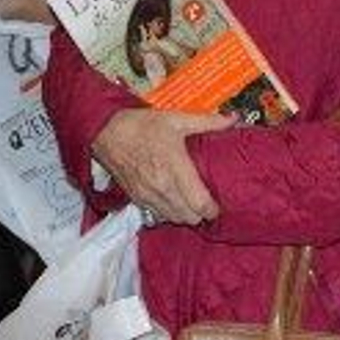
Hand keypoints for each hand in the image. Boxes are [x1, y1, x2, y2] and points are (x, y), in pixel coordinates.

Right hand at [91, 108, 233, 225]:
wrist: (107, 132)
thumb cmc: (142, 126)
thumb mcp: (177, 120)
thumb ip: (207, 122)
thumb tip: (232, 119)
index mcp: (176, 168)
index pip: (200, 204)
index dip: (213, 209)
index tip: (218, 204)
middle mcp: (162, 187)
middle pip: (190, 217)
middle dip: (201, 213)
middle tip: (205, 201)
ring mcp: (148, 196)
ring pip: (174, 219)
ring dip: (184, 214)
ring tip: (189, 202)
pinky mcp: (136, 199)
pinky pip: (157, 216)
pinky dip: (167, 213)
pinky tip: (170, 200)